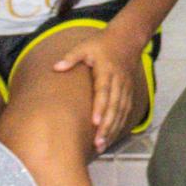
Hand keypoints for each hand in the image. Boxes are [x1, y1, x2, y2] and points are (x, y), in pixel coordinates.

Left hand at [46, 28, 149, 149]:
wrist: (127, 40)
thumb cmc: (102, 45)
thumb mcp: (85, 46)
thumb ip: (71, 57)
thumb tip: (56, 67)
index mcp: (107, 70)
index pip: (104, 91)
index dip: (101, 107)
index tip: (95, 122)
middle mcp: (119, 81)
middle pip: (114, 106)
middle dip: (107, 126)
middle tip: (98, 143)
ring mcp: (125, 88)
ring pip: (121, 112)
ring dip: (113, 129)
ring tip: (102, 145)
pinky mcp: (129, 92)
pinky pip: (125, 112)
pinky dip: (119, 125)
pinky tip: (111, 138)